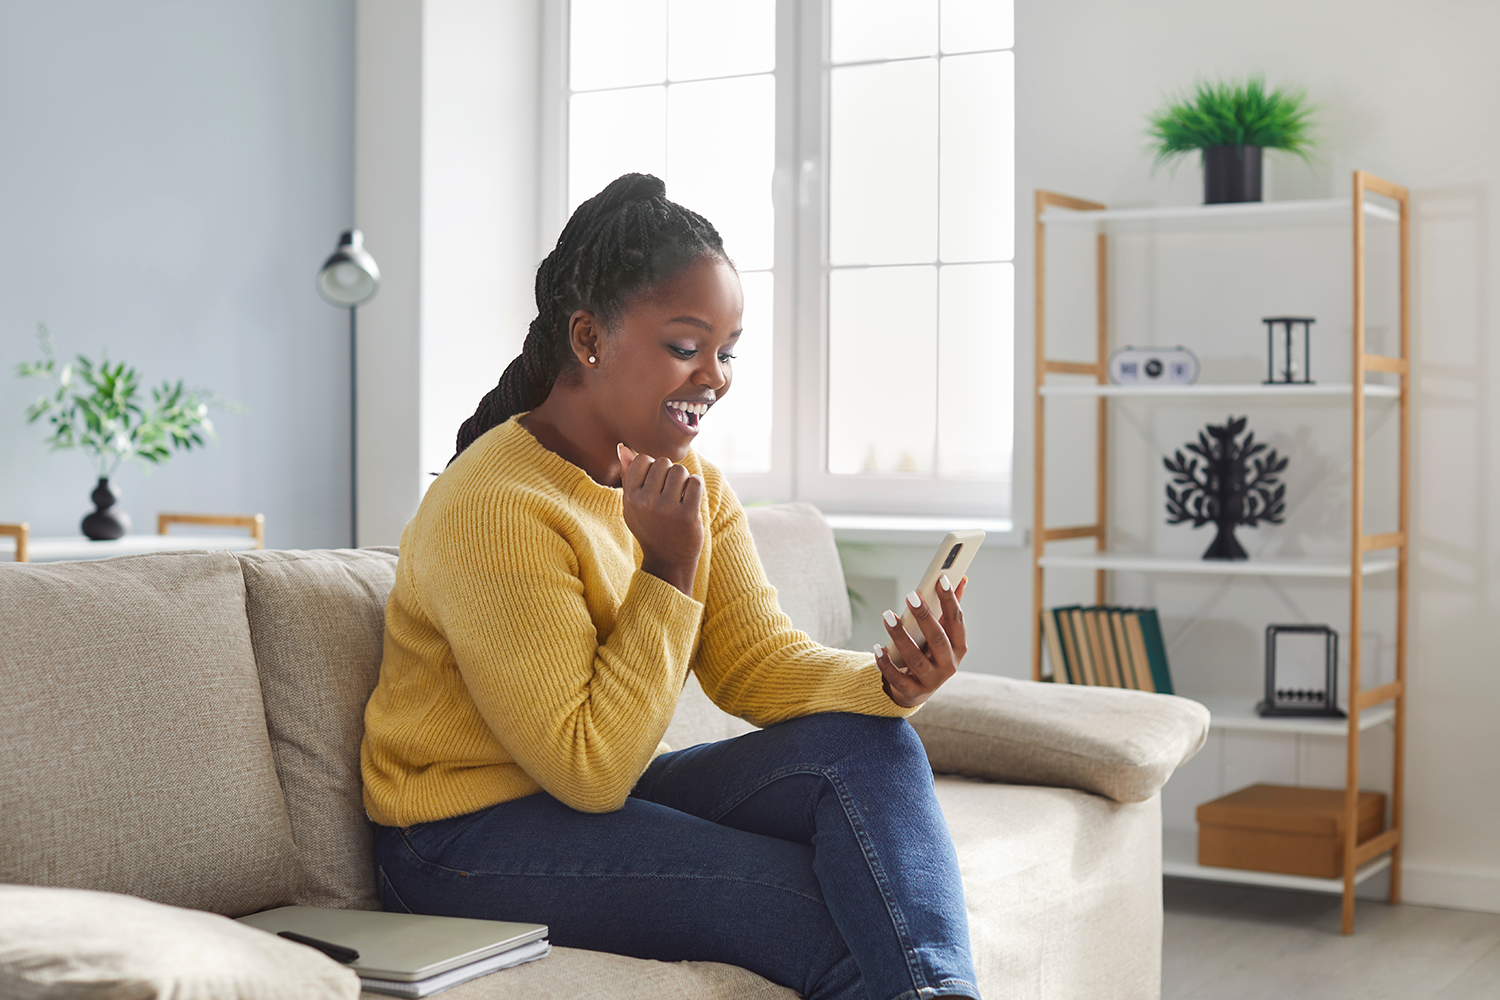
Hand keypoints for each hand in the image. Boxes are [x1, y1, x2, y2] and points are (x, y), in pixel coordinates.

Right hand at [618, 443, 703, 595]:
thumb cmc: (650, 527)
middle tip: (669, 494)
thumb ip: (628, 476)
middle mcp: (646, 502)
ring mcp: (667, 509)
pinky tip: (691, 500)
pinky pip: (695, 483)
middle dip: (670, 474)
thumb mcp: (632, 505)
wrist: (668, 560)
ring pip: (680, 471)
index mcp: (630, 497)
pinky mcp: (687, 515)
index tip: (656, 484)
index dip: (653, 468)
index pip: (644, 459)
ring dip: (684, 481)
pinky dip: (696, 487)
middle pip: (664, 463)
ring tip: (680, 497)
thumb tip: (623, 447)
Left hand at [873, 575, 968, 708]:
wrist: (918, 690)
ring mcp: (931, 680)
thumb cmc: (931, 654)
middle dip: (924, 616)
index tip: (941, 579)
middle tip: (911, 595)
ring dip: (901, 636)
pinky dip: (886, 663)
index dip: (950, 600)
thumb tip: (961, 578)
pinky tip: (877, 648)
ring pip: (915, 658)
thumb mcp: (943, 635)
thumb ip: (949, 609)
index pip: (957, 621)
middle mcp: (949, 665)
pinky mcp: (912, 692)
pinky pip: (897, 678)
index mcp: (959, 647)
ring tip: (887, 616)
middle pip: (937, 639)